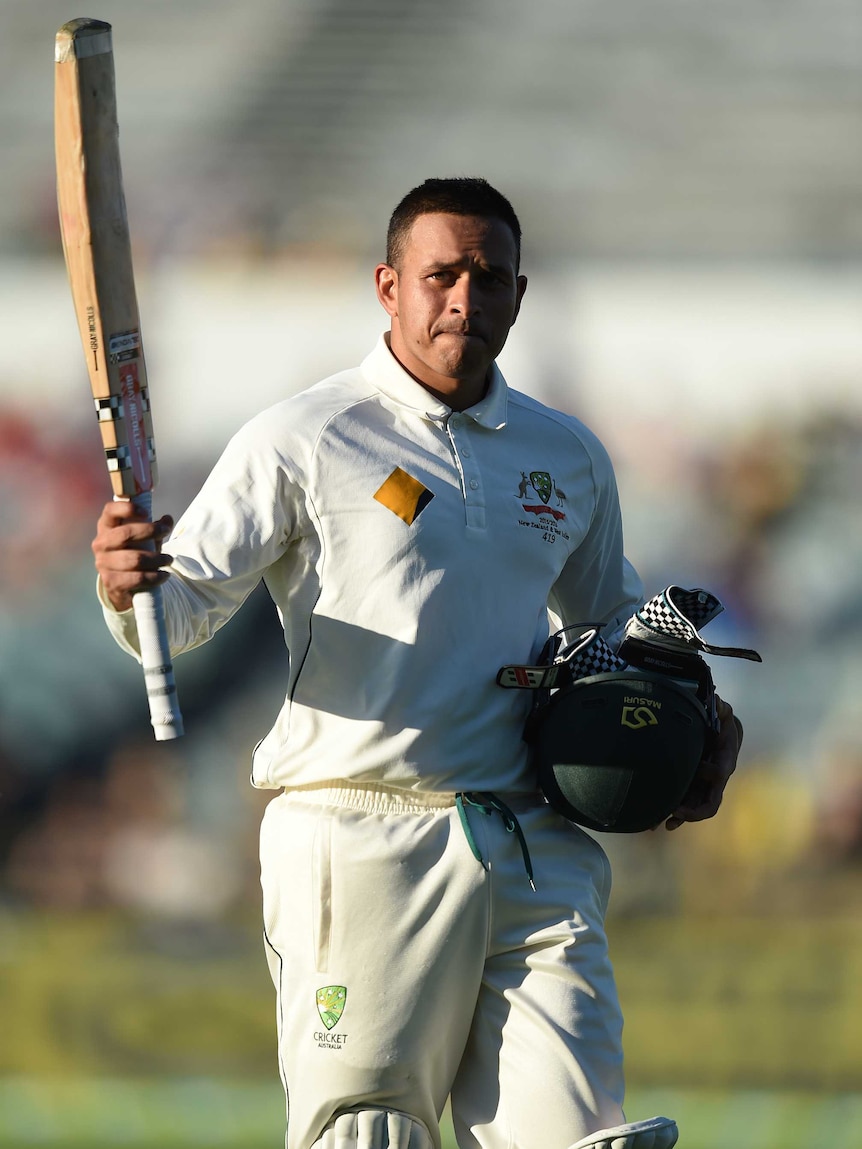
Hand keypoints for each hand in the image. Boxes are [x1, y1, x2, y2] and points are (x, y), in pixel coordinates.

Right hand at [92, 500, 173, 611]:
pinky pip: (137, 578)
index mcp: (106, 527)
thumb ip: (156, 527)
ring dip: (157, 559)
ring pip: (134, 559)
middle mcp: (101, 543)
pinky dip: (154, 577)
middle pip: (124, 533)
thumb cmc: (134, 553)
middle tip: (165, 533)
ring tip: (169, 560)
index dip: (127, 509)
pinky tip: (163, 575)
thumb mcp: (145, 538)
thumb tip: (168, 519)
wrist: (123, 585)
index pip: (110, 511)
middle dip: (150, 531)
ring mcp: (103, 563)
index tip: (146, 512)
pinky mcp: (110, 582)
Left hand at [663, 696, 740, 830]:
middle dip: (694, 809)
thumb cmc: (722, 723)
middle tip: (677, 811)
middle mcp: (716, 780)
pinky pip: (686, 805)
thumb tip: (717, 700)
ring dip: (681, 817)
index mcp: (724, 760)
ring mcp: (704, 787)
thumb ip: (720, 708)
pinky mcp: (693, 788)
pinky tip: (657, 823)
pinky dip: (674, 815)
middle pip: (710, 801)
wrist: (723, 734)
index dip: (710, 771)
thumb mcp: (723, 712)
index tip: (699, 765)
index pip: (721, 771)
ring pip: (696, 808)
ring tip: (664, 824)